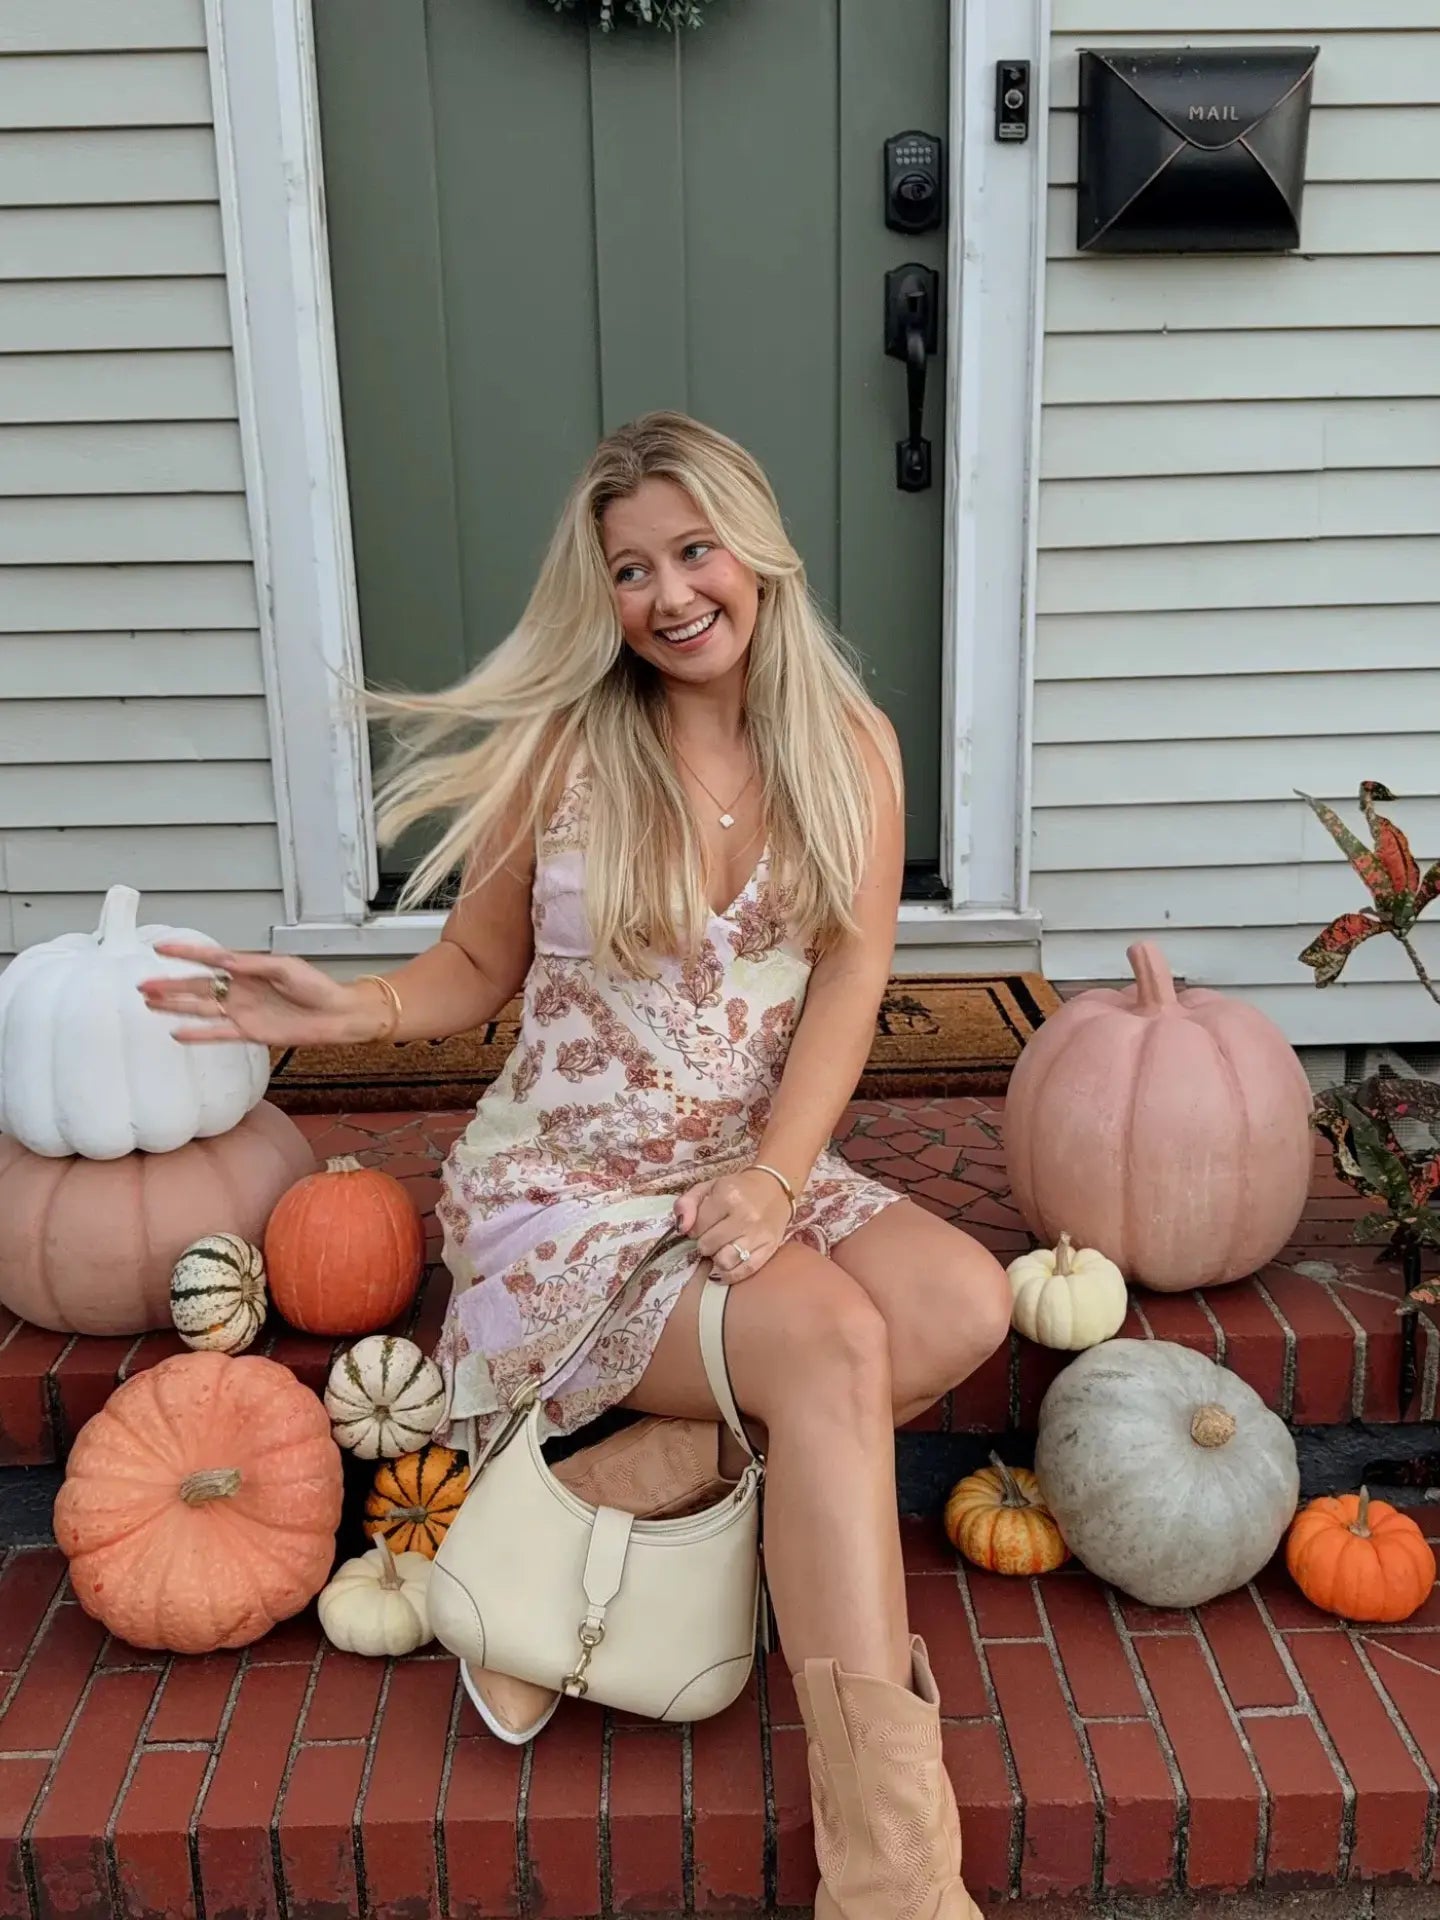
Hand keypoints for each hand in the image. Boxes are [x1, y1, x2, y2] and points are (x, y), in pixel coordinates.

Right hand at [137, 944, 386, 1047]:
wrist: (337, 1015)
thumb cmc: (316, 986)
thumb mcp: (285, 968)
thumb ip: (252, 965)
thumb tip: (223, 960)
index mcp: (247, 969)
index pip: (209, 960)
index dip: (184, 953)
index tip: (159, 948)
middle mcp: (240, 990)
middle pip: (197, 986)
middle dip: (169, 985)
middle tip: (142, 984)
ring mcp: (242, 1011)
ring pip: (201, 1008)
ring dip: (175, 1006)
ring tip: (149, 1003)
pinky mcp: (249, 1032)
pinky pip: (217, 1033)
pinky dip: (197, 1033)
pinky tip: (175, 1033)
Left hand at [674, 1169, 793, 1281]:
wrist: (775, 1188)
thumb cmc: (738, 1188)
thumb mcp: (708, 1187)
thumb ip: (686, 1204)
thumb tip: (681, 1228)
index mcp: (727, 1196)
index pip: (697, 1227)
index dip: (694, 1229)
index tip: (702, 1225)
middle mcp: (745, 1216)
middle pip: (708, 1246)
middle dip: (704, 1244)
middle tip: (711, 1237)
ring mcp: (758, 1234)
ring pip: (725, 1261)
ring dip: (716, 1259)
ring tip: (719, 1250)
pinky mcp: (769, 1248)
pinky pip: (746, 1270)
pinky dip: (730, 1274)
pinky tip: (724, 1269)